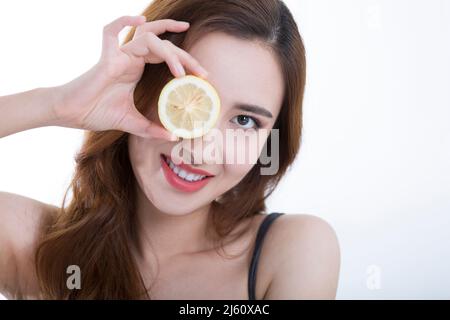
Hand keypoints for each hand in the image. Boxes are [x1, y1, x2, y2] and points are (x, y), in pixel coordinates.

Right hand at [52, 15, 207, 139]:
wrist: (72, 115)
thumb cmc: (97, 113)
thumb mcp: (132, 124)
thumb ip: (152, 129)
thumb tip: (174, 136)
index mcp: (137, 68)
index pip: (166, 55)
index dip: (185, 62)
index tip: (203, 74)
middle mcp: (130, 58)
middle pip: (163, 45)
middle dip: (185, 57)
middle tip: (203, 72)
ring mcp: (118, 55)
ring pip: (148, 39)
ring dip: (169, 51)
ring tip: (182, 69)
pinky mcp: (105, 58)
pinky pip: (110, 31)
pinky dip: (123, 21)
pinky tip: (140, 19)